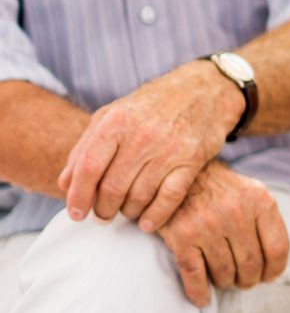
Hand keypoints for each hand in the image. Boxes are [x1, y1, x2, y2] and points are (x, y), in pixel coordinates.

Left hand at [60, 61, 239, 227]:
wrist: (202, 90)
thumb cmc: (151, 106)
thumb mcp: (112, 115)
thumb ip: (85, 148)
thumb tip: (65, 184)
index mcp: (116, 122)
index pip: (88, 168)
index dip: (78, 196)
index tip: (76, 213)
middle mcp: (141, 135)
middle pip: (112, 188)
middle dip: (103, 209)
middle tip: (103, 215)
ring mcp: (169, 148)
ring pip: (139, 196)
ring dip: (128, 212)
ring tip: (126, 211)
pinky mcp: (192, 160)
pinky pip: (169, 198)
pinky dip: (156, 216)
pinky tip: (148, 222)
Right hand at [156, 163, 289, 307]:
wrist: (179, 171)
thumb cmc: (219, 187)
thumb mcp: (251, 192)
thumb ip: (266, 221)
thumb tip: (275, 266)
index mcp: (260, 201)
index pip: (278, 248)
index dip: (275, 269)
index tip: (269, 277)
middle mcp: (236, 213)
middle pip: (251, 264)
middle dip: (249, 280)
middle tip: (243, 281)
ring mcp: (208, 225)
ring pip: (224, 272)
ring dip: (226, 283)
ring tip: (225, 280)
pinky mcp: (182, 236)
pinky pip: (194, 275)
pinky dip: (199, 292)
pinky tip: (202, 299)